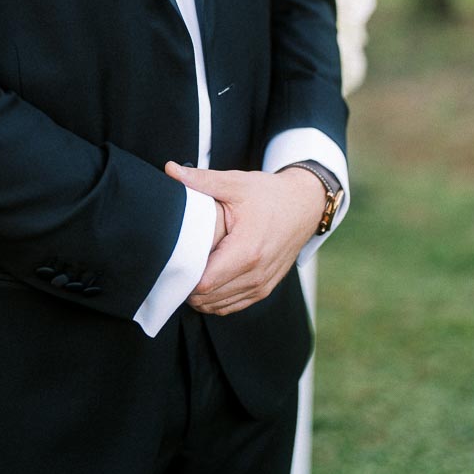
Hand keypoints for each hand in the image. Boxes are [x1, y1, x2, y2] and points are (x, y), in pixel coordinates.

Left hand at [165, 162, 325, 316]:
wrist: (304, 205)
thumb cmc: (269, 194)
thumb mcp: (235, 183)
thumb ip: (201, 180)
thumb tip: (169, 168)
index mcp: (247, 251)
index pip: (204, 283)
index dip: (183, 276)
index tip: (171, 260)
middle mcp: (256, 274)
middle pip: (209, 298)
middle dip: (187, 286)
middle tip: (173, 265)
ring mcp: (262, 285)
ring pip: (220, 306)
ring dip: (201, 295)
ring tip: (187, 271)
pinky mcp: (265, 289)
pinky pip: (234, 305)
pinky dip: (217, 298)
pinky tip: (206, 280)